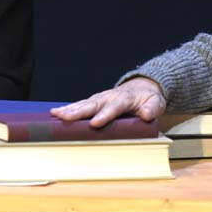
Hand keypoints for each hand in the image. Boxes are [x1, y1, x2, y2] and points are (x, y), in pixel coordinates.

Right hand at [51, 77, 166, 126]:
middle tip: (67, 118)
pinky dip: (67, 109)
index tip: (95, 123)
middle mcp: (109, 97)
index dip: (104, 115)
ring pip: (83, 104)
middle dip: (79, 111)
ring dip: (69, 110)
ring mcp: (100, 99)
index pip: (114, 107)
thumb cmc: (148, 99)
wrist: (141, 87)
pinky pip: (79, 105)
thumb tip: (146, 115)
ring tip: (57, 114)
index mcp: (124, 99)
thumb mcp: (156, 103)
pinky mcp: (94, 102)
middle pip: (93, 104)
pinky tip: (55, 114)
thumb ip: (152, 109)